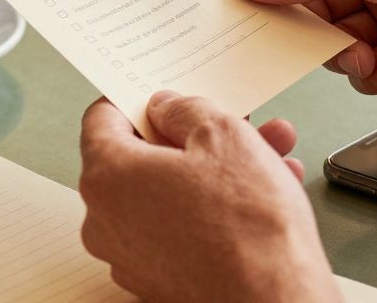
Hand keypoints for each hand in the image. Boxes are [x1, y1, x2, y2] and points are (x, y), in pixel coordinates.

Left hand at [79, 93, 338, 302]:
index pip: (101, 119)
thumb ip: (185, 109)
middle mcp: (106, 221)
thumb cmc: (248, 228)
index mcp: (107, 177)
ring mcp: (130, 256)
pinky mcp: (158, 280)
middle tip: (229, 123)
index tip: (158, 95)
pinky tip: (259, 195)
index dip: (134, 99)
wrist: (275, 301)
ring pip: (168, 193)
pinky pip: (179, 228)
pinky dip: (211, 208)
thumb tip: (168, 109)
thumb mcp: (222, 134)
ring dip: (213, 170)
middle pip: (141, 158)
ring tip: (267, 155)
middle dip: (191, 136)